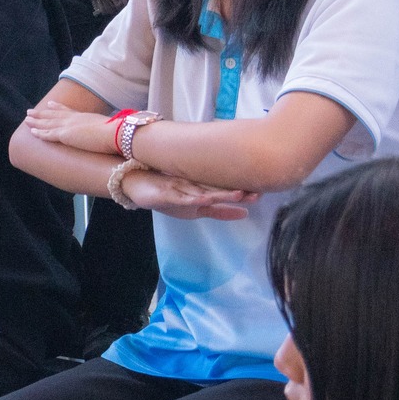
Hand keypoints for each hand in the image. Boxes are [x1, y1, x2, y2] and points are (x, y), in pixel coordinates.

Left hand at [23, 101, 121, 155]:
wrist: (116, 133)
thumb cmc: (117, 133)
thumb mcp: (110, 129)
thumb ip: (107, 131)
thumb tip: (114, 136)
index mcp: (85, 117)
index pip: (68, 111)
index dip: (58, 108)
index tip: (50, 104)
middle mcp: (75, 119)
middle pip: (54, 115)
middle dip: (41, 114)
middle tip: (30, 111)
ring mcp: (69, 126)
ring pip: (47, 123)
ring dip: (36, 121)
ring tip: (26, 119)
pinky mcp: (65, 135)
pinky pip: (48, 134)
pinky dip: (40, 133)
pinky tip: (32, 132)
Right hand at [120, 170, 255, 220]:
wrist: (135, 186)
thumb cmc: (167, 196)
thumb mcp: (195, 210)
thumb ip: (220, 211)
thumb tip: (245, 214)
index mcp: (204, 189)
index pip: (226, 191)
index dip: (243, 192)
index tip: (263, 192)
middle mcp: (195, 186)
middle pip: (219, 189)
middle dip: (237, 192)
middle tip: (257, 192)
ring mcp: (181, 187)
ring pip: (203, 190)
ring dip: (219, 193)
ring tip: (238, 195)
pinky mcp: (167, 192)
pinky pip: (181, 196)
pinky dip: (193, 197)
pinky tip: (204, 199)